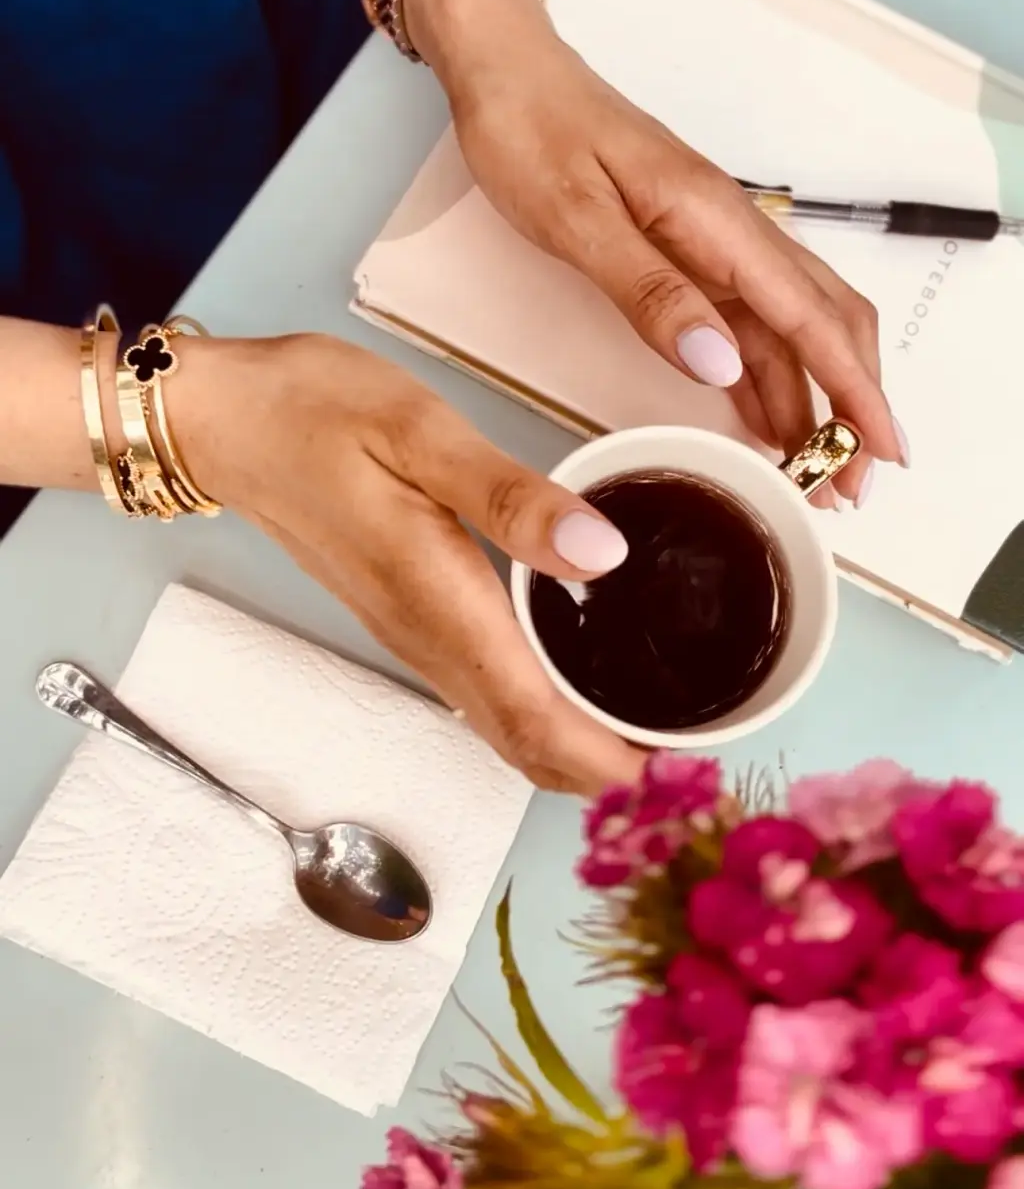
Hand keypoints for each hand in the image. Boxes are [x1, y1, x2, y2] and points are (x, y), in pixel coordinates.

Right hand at [173, 333, 645, 794]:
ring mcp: (414, 639)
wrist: (227, 424)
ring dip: (580, 750)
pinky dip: (546, 715)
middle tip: (698, 758)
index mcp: (439, 599)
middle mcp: (427, 640)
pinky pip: (488, 696)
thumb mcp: (417, 430)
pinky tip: (588, 684)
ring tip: (662, 730)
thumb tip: (601, 554)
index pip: (536, 721)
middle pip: (528, 746)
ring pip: (508, 729)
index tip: (681, 776)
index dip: (612, 765)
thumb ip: (510, 498)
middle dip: (613, 773)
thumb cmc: (312, 413)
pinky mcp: (410, 622)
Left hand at [406, 0, 903, 503]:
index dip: (851, 390)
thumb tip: (720, 361)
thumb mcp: (576, 217)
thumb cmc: (530, 131)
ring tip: (817, 471)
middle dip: (849, 405)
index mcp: (713, 220)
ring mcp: (712, 238)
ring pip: (790, 325)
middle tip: (847, 486)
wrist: (505, 70)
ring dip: (814, 396)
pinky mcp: (687, 246)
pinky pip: (748, 318)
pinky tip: (765, 415)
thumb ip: (649, 290)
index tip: (879, 450)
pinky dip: (769, 373)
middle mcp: (729, 229)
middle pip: (824, 322)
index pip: (808, 316)